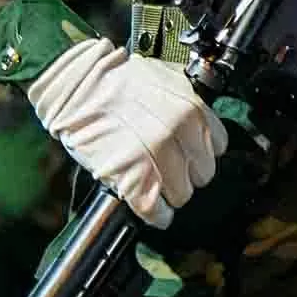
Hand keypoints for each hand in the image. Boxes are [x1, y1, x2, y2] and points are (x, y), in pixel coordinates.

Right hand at [25, 36, 227, 229]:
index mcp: (192, 108)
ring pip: (181, 193)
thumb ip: (188, 104)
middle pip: (202, 173)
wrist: (78, 87)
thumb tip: (198, 122)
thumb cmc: (117, 81)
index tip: (194, 156)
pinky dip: (157, 215)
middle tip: (172, 171)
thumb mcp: (167, 80)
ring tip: (159, 187)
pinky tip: (158, 214)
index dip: (204, 153)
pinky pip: (154, 207)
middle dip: (189, 174)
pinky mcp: (130, 176)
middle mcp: (178, 131)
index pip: (218, 146)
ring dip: (171, 194)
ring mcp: (155, 155)